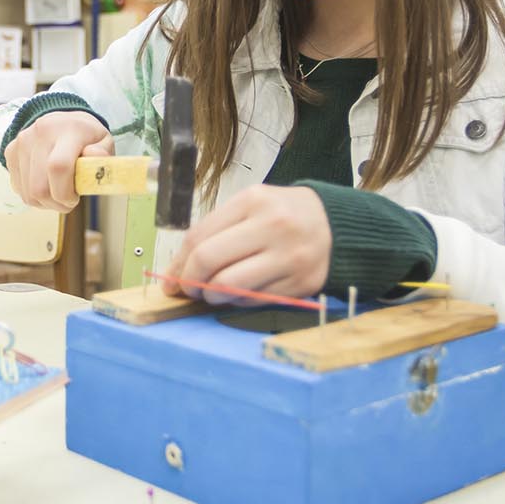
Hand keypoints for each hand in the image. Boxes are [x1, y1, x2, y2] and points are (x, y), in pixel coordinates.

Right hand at [4, 112, 113, 211]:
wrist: (62, 120)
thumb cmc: (86, 137)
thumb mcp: (104, 142)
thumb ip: (103, 154)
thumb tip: (95, 158)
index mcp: (68, 129)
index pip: (58, 167)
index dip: (65, 192)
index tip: (75, 198)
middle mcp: (41, 133)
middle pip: (39, 186)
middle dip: (55, 203)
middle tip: (68, 201)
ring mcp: (22, 142)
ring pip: (28, 192)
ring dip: (44, 202)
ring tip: (58, 193)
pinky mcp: (11, 151)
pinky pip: (19, 187)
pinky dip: (33, 195)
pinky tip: (46, 185)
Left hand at [162, 185, 330, 303]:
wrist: (333, 224)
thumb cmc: (281, 214)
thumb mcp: (248, 207)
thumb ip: (213, 232)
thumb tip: (176, 272)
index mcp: (253, 202)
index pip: (199, 238)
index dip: (178, 264)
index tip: (171, 279)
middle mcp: (273, 227)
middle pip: (210, 262)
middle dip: (190, 282)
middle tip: (189, 289)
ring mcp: (289, 257)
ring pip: (230, 287)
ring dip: (212, 296)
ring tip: (214, 291)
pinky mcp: (301, 283)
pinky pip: (254, 300)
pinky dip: (238, 301)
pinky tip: (240, 292)